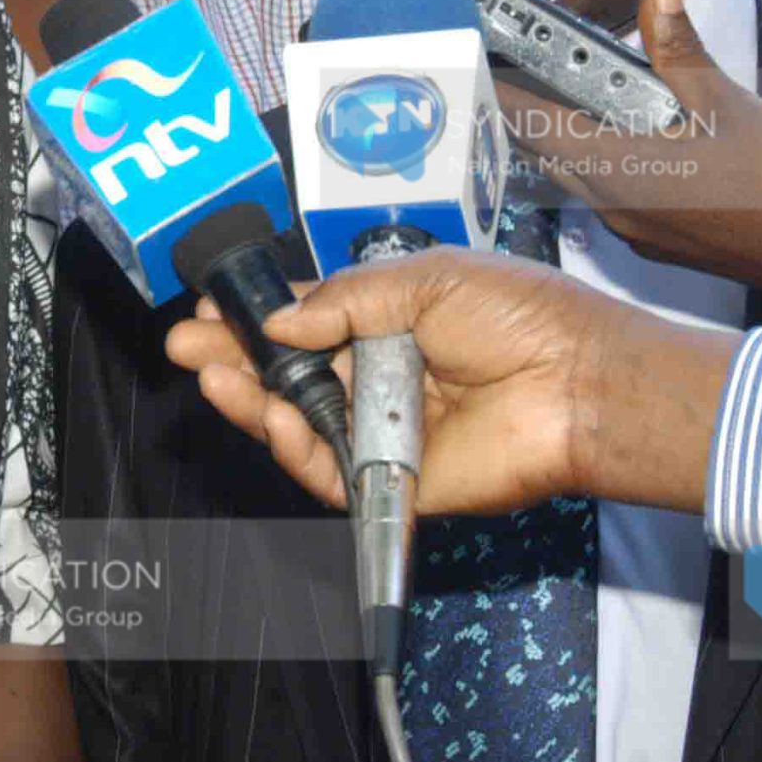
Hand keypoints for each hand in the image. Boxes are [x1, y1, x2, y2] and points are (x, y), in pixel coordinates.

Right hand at [162, 251, 734, 517]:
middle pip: (287, 373)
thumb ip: (344, 300)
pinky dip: (294, 447)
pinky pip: (328, 471)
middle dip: (231, 358)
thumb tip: (279, 320)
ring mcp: (380, 431)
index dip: (257, 314)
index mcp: (385, 321)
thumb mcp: (425, 279)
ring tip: (214, 376)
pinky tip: (271, 416)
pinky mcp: (391, 481)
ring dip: (249, 401)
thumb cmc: (517, 317)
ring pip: (297, 423)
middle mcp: (376, 377)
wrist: (576, 383)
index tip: (210, 304)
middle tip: (184, 344)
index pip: (305, 319)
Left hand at [494, 0, 761, 333]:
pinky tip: (622, 129)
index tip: (478, 55)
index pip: (532, 125)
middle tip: (511, 58)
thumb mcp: (728, 101)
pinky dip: (600, 156)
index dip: (500, 88)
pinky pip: (606, 191)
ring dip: (564, 132)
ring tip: (562, 86)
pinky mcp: (654, 237)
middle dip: (525, 104)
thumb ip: (680, 47)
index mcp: (619, 171)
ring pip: (575, 172)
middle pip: (545, 150)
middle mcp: (613, 207)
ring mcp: (632, 229)